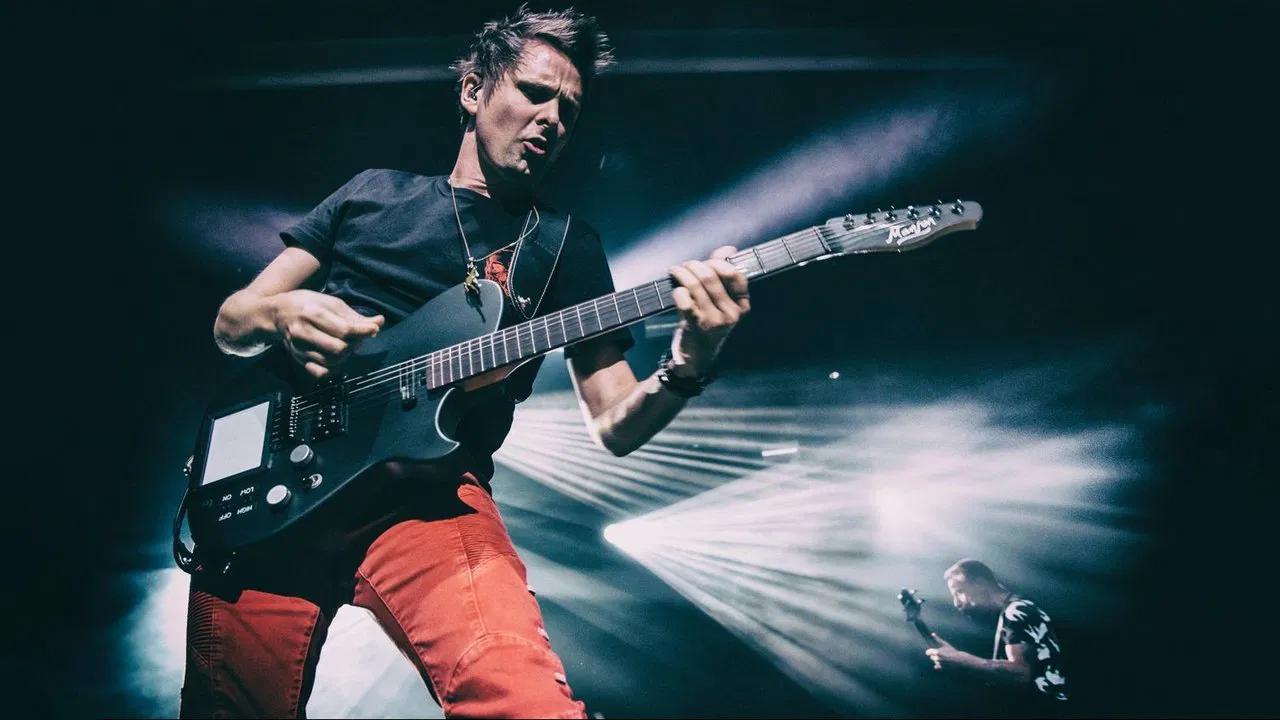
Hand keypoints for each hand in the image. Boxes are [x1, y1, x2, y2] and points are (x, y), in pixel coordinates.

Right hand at [273, 290, 383, 377]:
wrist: (277, 313)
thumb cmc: (307, 303)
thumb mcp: (330, 303)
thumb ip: (354, 315)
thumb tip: (380, 322)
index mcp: (313, 314)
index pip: (343, 330)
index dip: (363, 331)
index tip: (374, 329)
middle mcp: (303, 332)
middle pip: (339, 349)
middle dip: (354, 344)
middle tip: (357, 337)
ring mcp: (299, 348)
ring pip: (332, 362)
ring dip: (346, 356)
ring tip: (347, 344)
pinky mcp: (298, 359)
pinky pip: (320, 372)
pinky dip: (333, 367)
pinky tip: (336, 357)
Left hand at [667, 246, 749, 377]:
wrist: (696, 358)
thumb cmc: (708, 325)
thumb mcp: (720, 303)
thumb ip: (723, 276)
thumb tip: (729, 249)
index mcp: (742, 306)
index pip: (735, 275)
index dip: (718, 262)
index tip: (706, 261)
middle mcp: (731, 314)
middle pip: (711, 277)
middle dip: (695, 265)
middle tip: (685, 266)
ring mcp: (715, 320)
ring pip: (696, 286)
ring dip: (682, 273)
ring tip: (675, 271)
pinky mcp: (696, 325)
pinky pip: (685, 299)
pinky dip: (677, 290)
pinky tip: (675, 289)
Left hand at [925, 634, 964, 670]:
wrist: (959, 659)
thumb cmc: (951, 650)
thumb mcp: (945, 644)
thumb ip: (938, 639)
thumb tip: (932, 633)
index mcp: (938, 652)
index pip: (928, 652)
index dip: (930, 651)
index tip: (934, 651)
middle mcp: (938, 658)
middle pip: (931, 657)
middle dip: (934, 656)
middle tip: (939, 654)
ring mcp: (940, 663)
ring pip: (934, 661)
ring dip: (936, 660)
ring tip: (942, 658)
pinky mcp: (943, 667)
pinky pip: (936, 667)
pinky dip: (937, 666)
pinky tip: (940, 663)